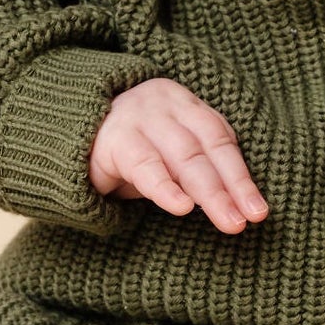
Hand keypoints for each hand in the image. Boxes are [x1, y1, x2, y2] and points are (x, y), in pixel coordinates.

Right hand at [88, 76, 268, 233]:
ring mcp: (139, 118)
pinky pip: (144, 165)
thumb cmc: (130, 148)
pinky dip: (165, 187)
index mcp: (185, 104)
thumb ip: (196, 165)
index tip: (259, 210)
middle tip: (250, 218)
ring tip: (228, 220)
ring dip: (209, 192)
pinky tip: (181, 207)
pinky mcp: (113, 140)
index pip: (221, 138)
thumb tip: (237, 203)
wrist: (66, 130)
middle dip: (232, 186)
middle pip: (206, 147)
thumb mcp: (166, 151)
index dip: (241, 174)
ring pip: (183, 156)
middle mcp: (165, 104)